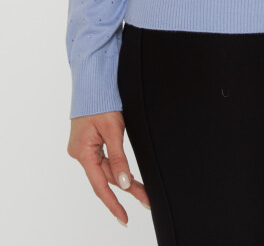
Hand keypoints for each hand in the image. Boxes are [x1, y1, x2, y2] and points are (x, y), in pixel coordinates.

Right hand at [67, 110, 149, 226]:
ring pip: (106, 169)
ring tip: (143, 191)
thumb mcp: (113, 130)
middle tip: (146, 201)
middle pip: (105, 177)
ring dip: (123, 179)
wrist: (94, 80)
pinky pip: (104, 159)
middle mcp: (80, 152)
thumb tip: (123, 184)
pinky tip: (128, 176)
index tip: (124, 218)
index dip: (113, 204)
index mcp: (82, 152)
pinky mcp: (90, 142)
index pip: (99, 185)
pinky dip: (117, 166)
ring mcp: (84, 147)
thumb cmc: (101, 100)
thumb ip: (118, 158)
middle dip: (126, 189)